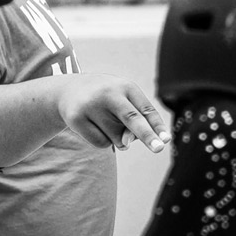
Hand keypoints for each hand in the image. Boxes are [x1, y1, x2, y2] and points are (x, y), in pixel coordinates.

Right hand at [53, 74, 169, 151]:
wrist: (68, 90)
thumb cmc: (106, 99)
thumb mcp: (123, 100)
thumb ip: (133, 121)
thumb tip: (126, 143)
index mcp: (125, 87)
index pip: (146, 109)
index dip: (157, 125)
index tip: (166, 139)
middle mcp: (108, 94)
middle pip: (132, 119)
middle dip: (147, 135)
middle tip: (159, 148)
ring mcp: (91, 106)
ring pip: (117, 137)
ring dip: (119, 139)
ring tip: (107, 122)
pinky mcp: (76, 118)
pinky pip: (101, 143)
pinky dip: (104, 141)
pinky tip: (95, 127)